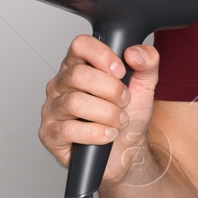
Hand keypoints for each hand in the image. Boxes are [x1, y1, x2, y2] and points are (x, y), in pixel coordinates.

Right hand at [38, 34, 159, 186]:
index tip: (121, 71)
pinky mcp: (50, 134)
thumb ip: (147, 62)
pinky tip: (107, 135)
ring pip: (75, 102)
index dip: (101, 55)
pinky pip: (69, 129)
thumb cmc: (128, 116)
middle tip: (124, 101)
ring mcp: (52, 109)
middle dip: (111, 90)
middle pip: (78, 75)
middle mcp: (61, 84)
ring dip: (106, 113)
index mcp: (79, 65)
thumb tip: (135, 53)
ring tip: (119, 121)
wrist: (127, 152)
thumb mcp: (145, 86)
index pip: (80, 45)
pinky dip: (96, 133)